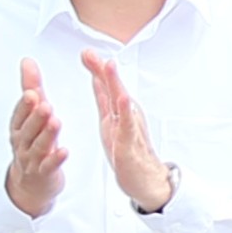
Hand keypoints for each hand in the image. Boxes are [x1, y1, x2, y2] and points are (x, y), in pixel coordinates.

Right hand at [6, 72, 68, 216]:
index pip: (19, 115)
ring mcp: (31, 160)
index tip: (32, 93)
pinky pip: (49, 166)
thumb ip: (31, 88)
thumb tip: (27, 61)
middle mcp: (22, 143)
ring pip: (38, 146)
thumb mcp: (31, 115)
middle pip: (28, 130)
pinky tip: (64, 151)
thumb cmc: (33, 142)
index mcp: (18, 128)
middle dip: (35, 117)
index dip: (25, 105)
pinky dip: (55, 159)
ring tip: (56, 122)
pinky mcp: (44, 173)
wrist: (31, 182)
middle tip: (44, 104)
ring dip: (47, 134)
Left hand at [81, 59, 179, 211]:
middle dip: (102, 69)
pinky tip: (123, 99)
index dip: (96, 68)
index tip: (85, 53)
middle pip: (114, 87)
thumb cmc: (129, 150)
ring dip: (115, 82)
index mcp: (119, 109)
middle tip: (90, 53)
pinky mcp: (130, 143)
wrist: (146, 179)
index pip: (106, 84)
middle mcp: (127, 114)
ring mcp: (130, 127)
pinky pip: (128, 125)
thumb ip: (104, 97)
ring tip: (109, 66)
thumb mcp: (110, 119)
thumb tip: (97, 76)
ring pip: (122, 101)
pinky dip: (125, 111)